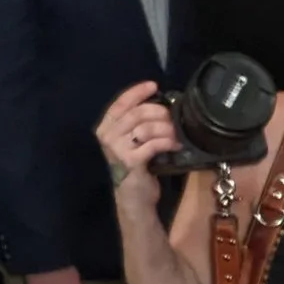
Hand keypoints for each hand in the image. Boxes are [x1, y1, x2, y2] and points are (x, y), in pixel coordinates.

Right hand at [96, 81, 175, 209]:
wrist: (135, 197)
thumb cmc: (137, 167)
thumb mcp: (133, 142)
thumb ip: (138, 124)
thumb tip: (161, 105)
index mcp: (106, 128)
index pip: (120, 103)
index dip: (137, 92)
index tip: (154, 86)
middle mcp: (108, 136)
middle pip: (137, 113)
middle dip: (160, 112)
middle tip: (174, 118)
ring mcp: (118, 149)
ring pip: (147, 127)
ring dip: (167, 128)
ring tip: (177, 135)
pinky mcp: (131, 161)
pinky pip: (154, 144)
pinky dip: (168, 142)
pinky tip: (176, 145)